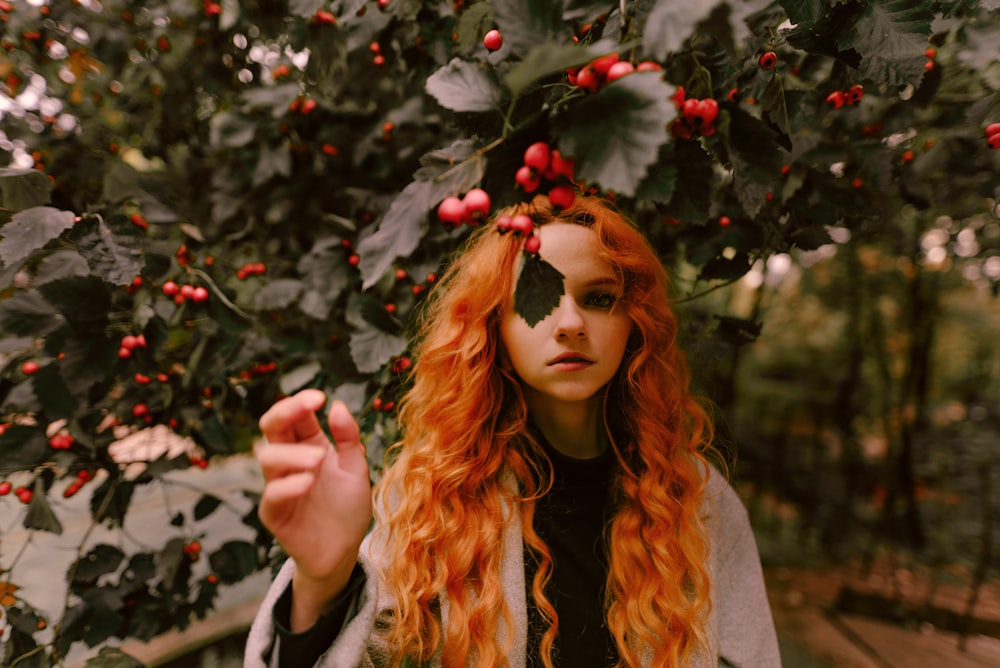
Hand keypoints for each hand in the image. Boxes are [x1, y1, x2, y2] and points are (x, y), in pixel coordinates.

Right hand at [256, 389, 371, 628]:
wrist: (344, 551)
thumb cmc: (347, 507)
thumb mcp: (356, 469)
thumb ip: (348, 439)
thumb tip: (337, 406)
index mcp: (308, 445)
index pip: (295, 416)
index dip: (301, 402)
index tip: (319, 397)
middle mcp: (289, 461)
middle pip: (271, 428)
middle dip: (286, 412)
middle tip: (308, 406)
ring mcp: (278, 486)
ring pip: (269, 458)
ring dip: (293, 453)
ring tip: (319, 458)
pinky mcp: (274, 513)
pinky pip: (272, 495)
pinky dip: (289, 485)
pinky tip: (308, 482)